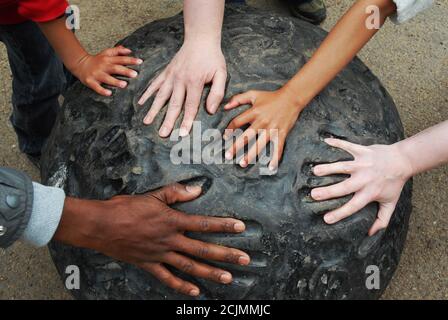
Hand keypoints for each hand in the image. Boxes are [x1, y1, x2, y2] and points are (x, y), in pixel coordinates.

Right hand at [56, 184, 249, 296]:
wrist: (101, 225)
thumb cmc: (125, 208)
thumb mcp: (152, 195)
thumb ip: (176, 193)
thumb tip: (197, 189)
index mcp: (172, 221)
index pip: (204, 223)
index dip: (224, 225)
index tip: (241, 227)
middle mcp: (170, 240)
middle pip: (203, 249)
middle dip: (226, 254)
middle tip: (245, 260)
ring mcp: (160, 255)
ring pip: (190, 266)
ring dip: (210, 273)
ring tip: (229, 278)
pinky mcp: (149, 265)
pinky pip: (167, 278)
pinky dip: (181, 286)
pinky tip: (195, 292)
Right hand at [72, 45, 142, 95]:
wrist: (80, 64)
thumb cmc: (97, 60)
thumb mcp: (106, 53)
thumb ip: (117, 51)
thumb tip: (129, 50)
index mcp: (107, 59)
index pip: (120, 59)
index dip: (130, 60)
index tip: (140, 62)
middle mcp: (103, 66)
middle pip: (115, 68)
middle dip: (125, 71)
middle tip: (135, 74)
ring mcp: (96, 74)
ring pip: (106, 78)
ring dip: (115, 81)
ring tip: (124, 84)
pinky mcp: (90, 81)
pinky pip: (96, 87)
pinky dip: (102, 90)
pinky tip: (109, 93)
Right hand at [138, 40, 226, 136]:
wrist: (200, 39)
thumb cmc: (213, 58)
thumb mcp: (221, 73)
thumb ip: (217, 93)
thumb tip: (210, 110)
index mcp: (194, 82)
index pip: (190, 106)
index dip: (186, 121)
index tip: (181, 134)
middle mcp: (180, 80)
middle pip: (173, 104)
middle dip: (167, 120)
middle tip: (162, 134)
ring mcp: (171, 76)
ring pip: (161, 95)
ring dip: (153, 109)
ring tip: (146, 121)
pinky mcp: (166, 72)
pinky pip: (155, 84)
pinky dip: (147, 93)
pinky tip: (141, 102)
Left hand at [223, 89, 302, 170]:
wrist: (292, 98)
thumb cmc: (271, 97)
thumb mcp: (254, 94)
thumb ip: (238, 99)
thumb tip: (225, 106)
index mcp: (254, 112)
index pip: (238, 121)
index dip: (229, 129)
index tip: (224, 137)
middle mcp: (262, 121)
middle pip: (247, 136)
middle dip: (236, 146)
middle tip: (228, 156)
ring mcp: (272, 128)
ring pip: (260, 144)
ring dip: (251, 155)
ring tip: (242, 164)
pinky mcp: (282, 133)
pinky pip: (278, 147)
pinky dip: (275, 158)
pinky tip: (271, 168)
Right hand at [311, 138, 412, 235]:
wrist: (403, 160)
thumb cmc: (394, 183)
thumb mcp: (391, 203)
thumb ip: (382, 220)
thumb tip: (370, 234)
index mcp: (370, 193)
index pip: (353, 206)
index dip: (340, 213)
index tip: (326, 219)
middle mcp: (365, 179)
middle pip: (344, 187)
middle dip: (328, 191)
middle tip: (313, 195)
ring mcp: (363, 164)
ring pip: (343, 166)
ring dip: (328, 168)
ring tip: (314, 171)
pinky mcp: (363, 151)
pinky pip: (348, 146)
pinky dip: (337, 143)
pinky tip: (325, 142)